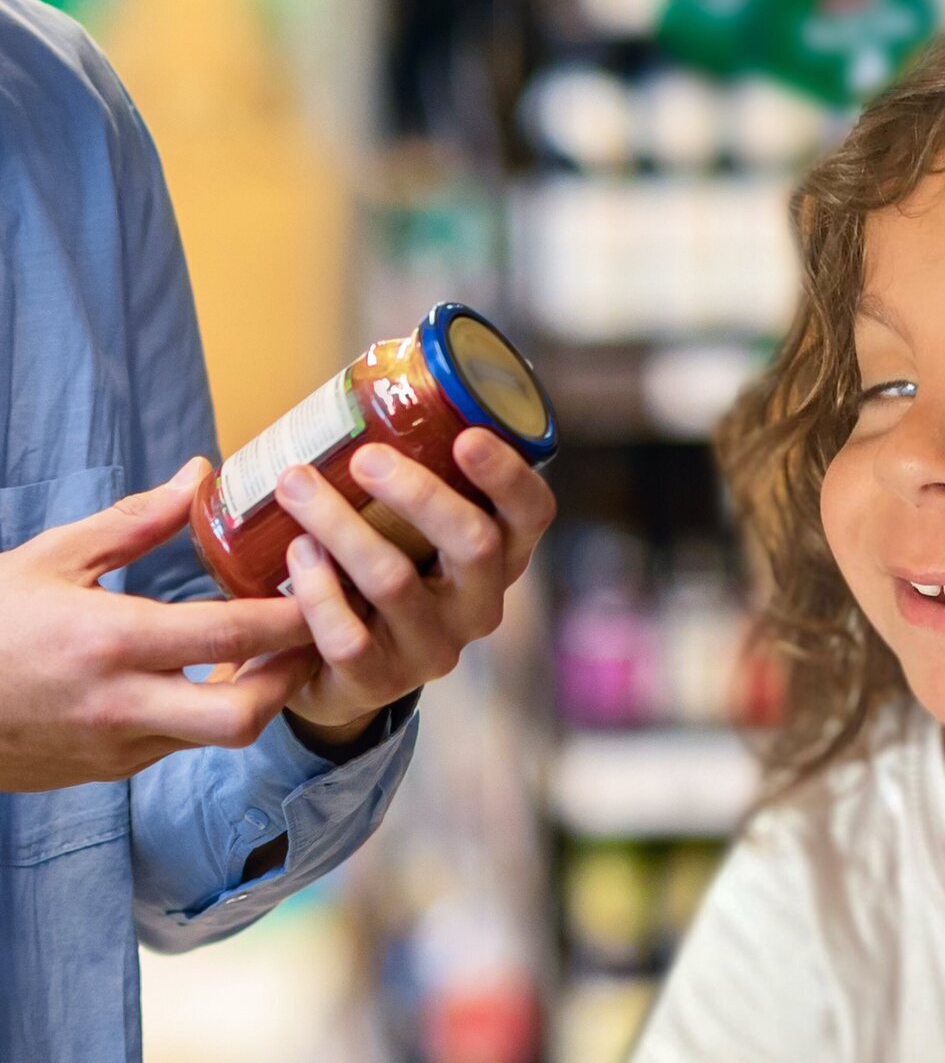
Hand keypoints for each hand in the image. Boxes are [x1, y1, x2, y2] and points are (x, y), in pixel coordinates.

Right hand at [0, 459, 316, 792]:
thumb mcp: (52, 558)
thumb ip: (136, 522)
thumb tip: (200, 476)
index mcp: (108, 641)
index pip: (231, 634)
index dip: (294, 615)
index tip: (327, 585)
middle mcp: (120, 704)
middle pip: (243, 715)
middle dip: (291, 679)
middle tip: (310, 637)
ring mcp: (116, 746)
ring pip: (218, 738)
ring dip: (256, 697)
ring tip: (269, 651)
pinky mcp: (108, 771)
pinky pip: (182, 745)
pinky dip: (209, 713)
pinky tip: (212, 676)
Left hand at [273, 427, 556, 735]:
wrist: (329, 670)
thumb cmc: (370, 572)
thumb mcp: (404, 528)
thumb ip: (403, 474)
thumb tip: (364, 381)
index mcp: (497, 556)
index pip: (532, 513)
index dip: (509, 475)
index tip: (466, 436)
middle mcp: (478, 603)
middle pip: (474, 544)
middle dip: (419, 493)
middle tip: (364, 456)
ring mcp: (433, 647)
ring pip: (397, 582)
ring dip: (342, 526)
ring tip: (296, 485)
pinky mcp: (379, 680)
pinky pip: (349, 636)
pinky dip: (316, 592)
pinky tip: (295, 557)